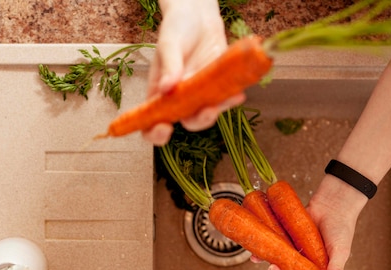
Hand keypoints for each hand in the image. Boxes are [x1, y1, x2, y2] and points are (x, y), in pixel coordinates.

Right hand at [142, 0, 244, 144]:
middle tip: (207, 111)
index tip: (163, 129)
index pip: (151, 121)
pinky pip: (223, 100)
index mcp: (159, 93)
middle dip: (198, 121)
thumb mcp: (169, 44)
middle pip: (186, 122)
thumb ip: (169, 65)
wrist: (199, 16)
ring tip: (229, 99)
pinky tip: (238, 95)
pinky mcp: (217, 87)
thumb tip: (166, 88)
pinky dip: (231, 101)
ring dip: (218, 112)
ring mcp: (199, 94)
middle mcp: (179, 98)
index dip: (155, 133)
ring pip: (207, 114)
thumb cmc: (177, 28)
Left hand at [253, 175, 367, 269]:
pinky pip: (271, 249)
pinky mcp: (284, 240)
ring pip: (279, 267)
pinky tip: (255, 256)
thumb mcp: (341, 249)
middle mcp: (305, 265)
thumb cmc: (341, 228)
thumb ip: (337, 265)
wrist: (331, 204)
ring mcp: (293, 253)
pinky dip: (260, 255)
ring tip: (271, 267)